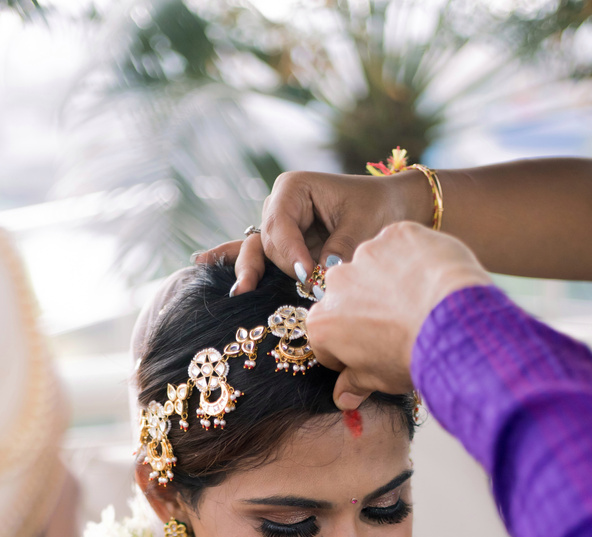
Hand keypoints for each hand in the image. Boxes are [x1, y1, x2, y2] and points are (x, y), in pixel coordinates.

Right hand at [194, 168, 432, 292]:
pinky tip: (200, 262)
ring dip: (248, 272)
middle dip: (280, 266)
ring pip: (256, 252)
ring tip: (239, 291)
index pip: (280, 226)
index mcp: (294, 189)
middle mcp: (278, 204)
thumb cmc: (379, 209)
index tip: (308, 274)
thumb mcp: (363, 225)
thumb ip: (339, 249)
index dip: (291, 252)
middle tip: (301, 285)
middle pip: (266, 243)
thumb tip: (320, 274)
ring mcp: (276, 225)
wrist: (392, 209)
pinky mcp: (281, 244)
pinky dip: (231, 260)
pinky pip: (252, 253)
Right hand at [307, 222, 490, 408]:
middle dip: (364, 308)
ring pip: (373, 266)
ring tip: (419, 300)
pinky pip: (400, 244)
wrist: (453, 324)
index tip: (368, 353)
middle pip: (347, 296)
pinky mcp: (396, 233)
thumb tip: (343, 399)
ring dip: (388, 279)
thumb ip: (355, 385)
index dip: (346, 349)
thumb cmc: (411, 356)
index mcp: (323, 324)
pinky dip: (413, 257)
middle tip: (397, 324)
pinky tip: (430, 276)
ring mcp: (366, 254)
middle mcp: (336, 284)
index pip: (325, 337)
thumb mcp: (379, 380)